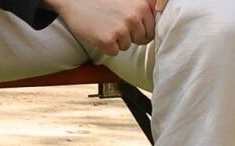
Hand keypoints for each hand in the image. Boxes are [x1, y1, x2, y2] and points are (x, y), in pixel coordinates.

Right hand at [47, 0, 165, 56]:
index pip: (152, 29)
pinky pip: (114, 52)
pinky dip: (106, 47)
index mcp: (141, 5)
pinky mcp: (107, 40)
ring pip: (126, 46)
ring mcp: (121, 29)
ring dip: (117, 41)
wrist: (74, 0)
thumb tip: (160, 17)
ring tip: (105, 26)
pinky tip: (99, 33)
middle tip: (114, 25)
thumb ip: (143, 8)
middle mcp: (134, 16)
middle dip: (130, 36)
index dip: (141, 31)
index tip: (130, 26)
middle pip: (141, 39)